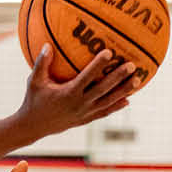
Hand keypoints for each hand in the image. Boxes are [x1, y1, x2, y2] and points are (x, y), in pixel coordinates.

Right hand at [16, 43, 140, 138]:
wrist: (33, 127)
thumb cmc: (33, 100)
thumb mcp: (34, 81)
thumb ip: (41, 63)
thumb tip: (47, 44)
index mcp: (69, 93)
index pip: (87, 77)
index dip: (98, 65)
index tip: (109, 53)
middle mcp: (80, 104)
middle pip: (104, 90)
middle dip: (118, 78)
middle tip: (131, 66)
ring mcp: (85, 113)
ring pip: (108, 102)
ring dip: (124, 91)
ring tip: (137, 80)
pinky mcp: (86, 120)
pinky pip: (104, 112)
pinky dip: (116, 107)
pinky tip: (128, 100)